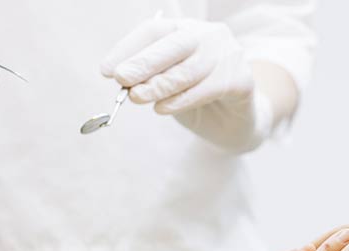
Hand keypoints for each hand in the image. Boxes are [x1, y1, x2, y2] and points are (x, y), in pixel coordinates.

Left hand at [100, 18, 269, 150]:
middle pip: (175, 44)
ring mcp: (230, 56)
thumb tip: (121, 79)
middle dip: (144, 61)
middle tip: (121, 78)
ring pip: (189, 69)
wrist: (236, 123)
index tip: (106, 70)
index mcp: (187, 29)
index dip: (128, 48)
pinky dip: (181, 100)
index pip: (155, 30)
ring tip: (137, 98)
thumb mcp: (167, 85)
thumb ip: (149, 79)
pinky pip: (208, 89)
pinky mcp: (242, 80)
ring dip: (159, 84)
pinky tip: (163, 108)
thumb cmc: (196, 98)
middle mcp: (210, 36)